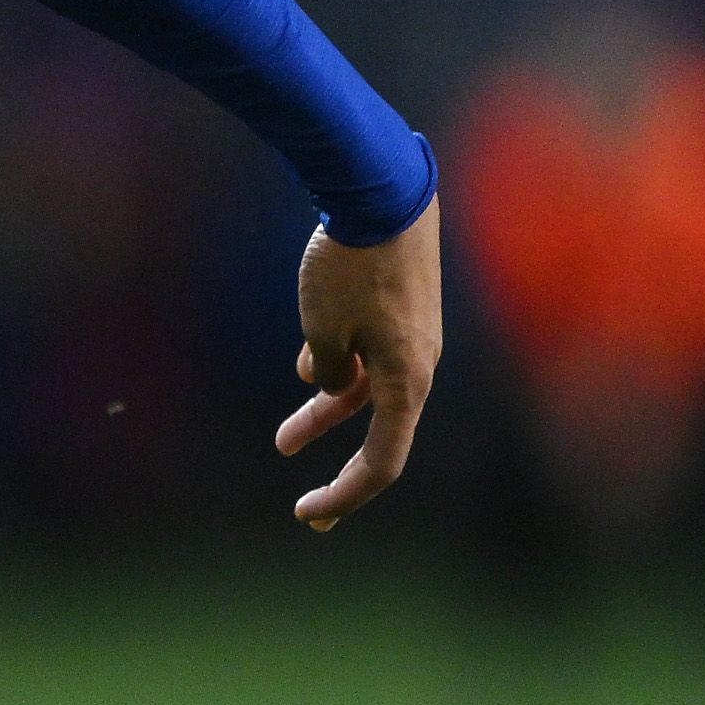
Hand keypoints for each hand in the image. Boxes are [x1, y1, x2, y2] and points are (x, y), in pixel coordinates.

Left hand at [275, 199, 442, 527]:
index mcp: (408, 381)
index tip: (308, 514)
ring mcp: (412, 337)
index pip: (383, 461)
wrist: (385, 190)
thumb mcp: (324, 326)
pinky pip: (370, 356)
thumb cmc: (352, 264)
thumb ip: (328, 367)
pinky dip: (339, 371)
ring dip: (326, 416)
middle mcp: (419, 365)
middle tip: (308, 512)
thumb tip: (329, 384)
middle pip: (378, 434)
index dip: (347, 495)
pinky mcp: (402, 309)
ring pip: (367, 392)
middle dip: (339, 474)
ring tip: (286, 442)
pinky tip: (307, 375)